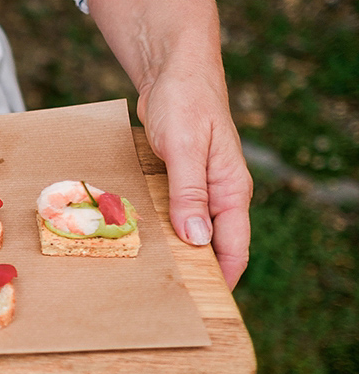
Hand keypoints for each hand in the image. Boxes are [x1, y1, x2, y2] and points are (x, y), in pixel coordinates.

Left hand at [137, 66, 251, 288]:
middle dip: (195, 271)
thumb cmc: (185, 101)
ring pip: (191, 229)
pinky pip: (173, 211)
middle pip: (212, 244)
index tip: (204, 304)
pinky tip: (139, 240)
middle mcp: (218, 192)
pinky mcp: (178, 178)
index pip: (235, 247)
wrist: (172, 69)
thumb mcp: (185, 147)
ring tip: (150, 277)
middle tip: (166, 297)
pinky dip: (161, 227)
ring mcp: (198, 185)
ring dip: (175, 250)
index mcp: (230, 189)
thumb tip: (198, 238)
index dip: (222, 278)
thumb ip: (190, 191)